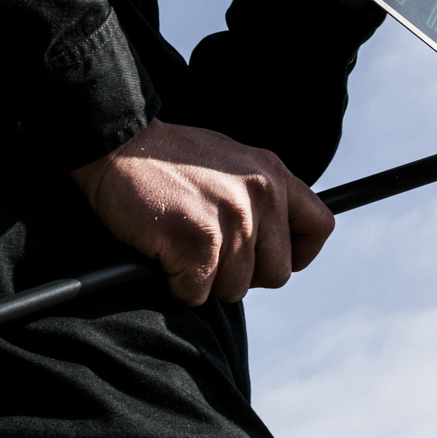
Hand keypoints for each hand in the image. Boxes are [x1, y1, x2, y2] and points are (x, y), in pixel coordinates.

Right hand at [69, 118, 333, 304]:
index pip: (320, 226)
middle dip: (242, 275)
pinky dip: (176, 284)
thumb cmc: (167, 159)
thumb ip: (257, 195)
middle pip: (277, 272)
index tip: (269, 259)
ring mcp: (232, 219)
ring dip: (204, 279)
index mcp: (272, 174)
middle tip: (208, 254)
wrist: (116, 144)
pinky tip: (162, 252)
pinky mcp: (199, 242)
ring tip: (179, 243)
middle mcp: (261, 195)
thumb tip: (271, 241)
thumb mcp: (230, 162)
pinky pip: (197, 293)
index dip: (297, 254)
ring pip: (235, 288)